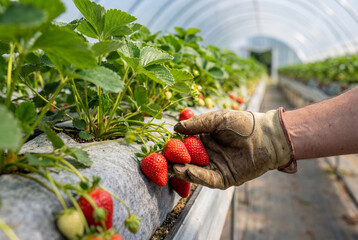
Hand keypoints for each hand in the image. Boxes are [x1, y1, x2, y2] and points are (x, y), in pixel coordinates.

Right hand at [172, 109, 292, 188]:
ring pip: (194, 171)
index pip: (184, 144)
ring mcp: (214, 167)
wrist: (267, 136)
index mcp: (204, 139)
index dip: (173, 146)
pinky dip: (195, 176)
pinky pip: (206, 178)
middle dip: (174, 160)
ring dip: (181, 170)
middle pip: (186, 159)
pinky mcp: (223, 178)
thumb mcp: (218, 119)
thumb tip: (175, 127)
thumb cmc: (244, 124)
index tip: (162, 146)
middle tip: (161, 160)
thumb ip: (197, 124)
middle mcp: (207, 154)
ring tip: (171, 166)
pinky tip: (185, 170)